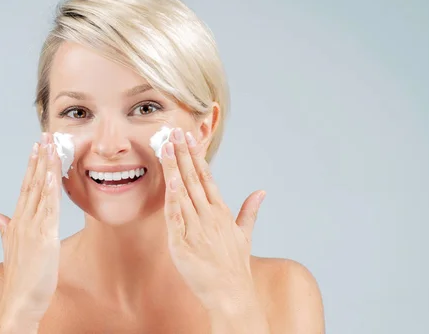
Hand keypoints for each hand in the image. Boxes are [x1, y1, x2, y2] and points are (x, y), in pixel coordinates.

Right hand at [0, 133, 61, 330]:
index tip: (36, 147)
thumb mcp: (12, 248)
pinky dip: (49, 192)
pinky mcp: (44, 237)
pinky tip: (52, 176)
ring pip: (40, 191)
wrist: (19, 301)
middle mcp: (23, 221)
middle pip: (32, 183)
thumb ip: (5, 229)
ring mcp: (32, 228)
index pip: (25, 187)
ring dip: (45, 167)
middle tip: (44, 135)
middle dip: (39, 158)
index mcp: (18, 222)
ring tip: (49, 146)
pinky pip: (48, 210)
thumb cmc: (21, 277)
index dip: (31, 166)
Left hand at [160, 128, 265, 315]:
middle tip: (174, 132)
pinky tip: (170, 183)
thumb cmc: (235, 266)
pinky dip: (173, 201)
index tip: (189, 138)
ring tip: (166, 147)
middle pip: (193, 179)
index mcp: (221, 212)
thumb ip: (249, 211)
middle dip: (183, 154)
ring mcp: (197, 229)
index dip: (196, 156)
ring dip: (174, 169)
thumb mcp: (244, 235)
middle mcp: (209, 216)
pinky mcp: (183, 245)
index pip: (207, 177)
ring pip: (183, 193)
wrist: (232, 295)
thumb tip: (261, 192)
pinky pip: (176, 219)